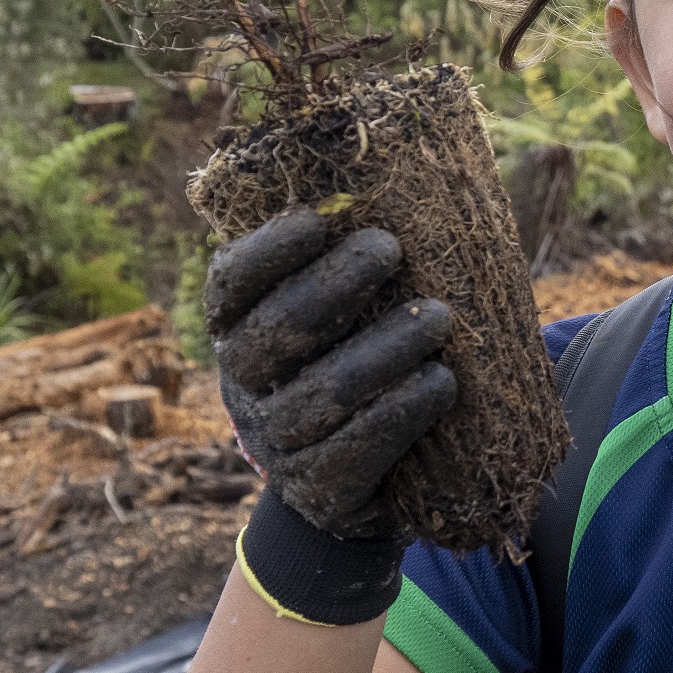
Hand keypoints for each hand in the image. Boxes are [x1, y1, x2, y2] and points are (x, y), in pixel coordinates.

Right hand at [206, 207, 459, 540]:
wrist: (344, 483)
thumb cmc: (344, 364)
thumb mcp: (327, 318)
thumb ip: (334, 263)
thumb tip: (395, 184)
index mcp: (233, 331)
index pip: (230, 285)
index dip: (266, 252)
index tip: (315, 220)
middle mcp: (243, 386)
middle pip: (277, 332)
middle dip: (334, 283)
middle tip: (389, 248)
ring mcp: (276, 442)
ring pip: (324, 392)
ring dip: (387, 349)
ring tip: (441, 318)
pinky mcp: (317, 488)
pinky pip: (356, 449)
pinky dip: (403, 411)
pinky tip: (441, 382)